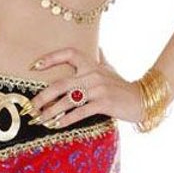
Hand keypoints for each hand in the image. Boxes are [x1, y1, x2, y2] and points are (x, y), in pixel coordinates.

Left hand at [25, 45, 145, 128]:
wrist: (143, 99)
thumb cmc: (122, 86)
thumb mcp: (110, 69)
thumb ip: (100, 58)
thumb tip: (98, 47)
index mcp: (92, 64)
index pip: (68, 53)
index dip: (51, 58)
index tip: (34, 66)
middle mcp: (93, 74)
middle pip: (61, 83)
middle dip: (42, 96)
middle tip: (31, 106)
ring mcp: (99, 88)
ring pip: (68, 99)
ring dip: (51, 111)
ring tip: (40, 119)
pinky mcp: (105, 103)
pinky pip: (81, 111)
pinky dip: (67, 119)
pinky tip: (57, 125)